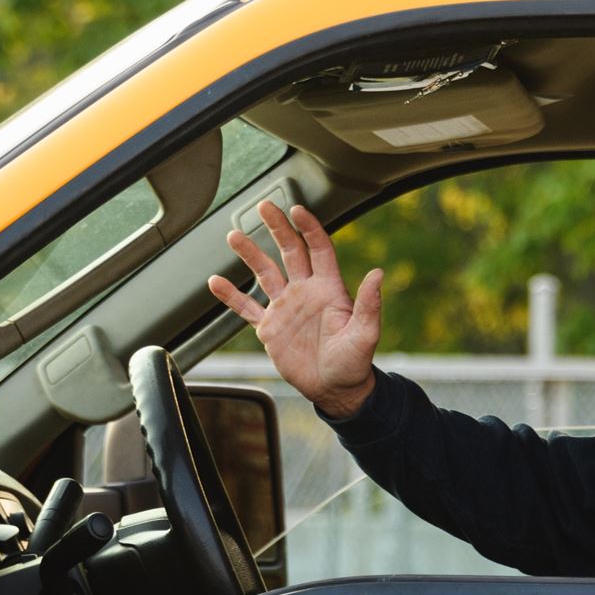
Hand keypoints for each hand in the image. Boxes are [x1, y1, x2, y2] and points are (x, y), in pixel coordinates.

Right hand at [208, 200, 382, 417]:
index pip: (318, 249)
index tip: (297, 210)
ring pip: (264, 273)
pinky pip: (247, 308)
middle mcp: (305, 292)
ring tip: (233, 235)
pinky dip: (231, 296)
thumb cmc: (354, 362)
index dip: (308, 228)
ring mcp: (285, 308)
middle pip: (289, 251)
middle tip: (263, 206)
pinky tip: (215, 282)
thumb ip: (369, 304)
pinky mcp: (270, 328)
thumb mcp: (365, 334)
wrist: (335, 389)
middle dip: (277, 228)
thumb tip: (378, 273)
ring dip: (250, 254)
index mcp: (328, 288)